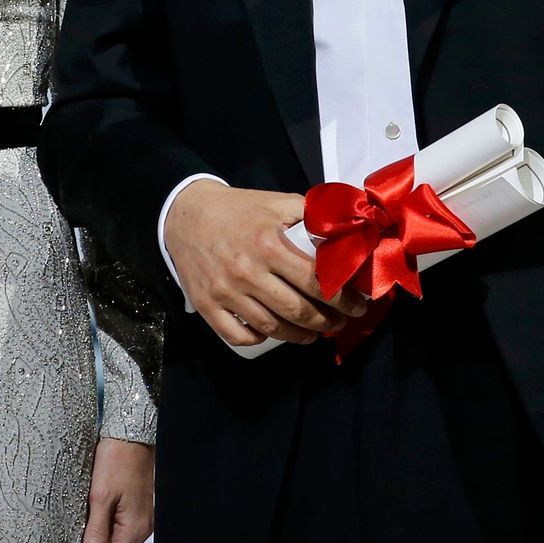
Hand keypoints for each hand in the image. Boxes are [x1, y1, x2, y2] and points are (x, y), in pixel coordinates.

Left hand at [80, 437, 153, 542]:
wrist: (131, 434)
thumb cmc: (118, 458)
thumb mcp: (100, 495)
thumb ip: (96, 530)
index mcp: (132, 528)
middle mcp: (141, 527)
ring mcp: (141, 518)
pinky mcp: (137, 509)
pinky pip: (122, 532)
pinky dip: (109, 539)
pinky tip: (94, 537)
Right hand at [164, 180, 367, 346]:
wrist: (185, 214)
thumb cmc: (238, 209)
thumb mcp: (276, 202)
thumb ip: (311, 215)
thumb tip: (346, 231)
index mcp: (268, 244)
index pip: (315, 281)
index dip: (342, 299)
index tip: (357, 307)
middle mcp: (247, 271)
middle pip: (297, 310)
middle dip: (327, 322)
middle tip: (340, 323)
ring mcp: (225, 292)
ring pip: (271, 328)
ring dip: (299, 336)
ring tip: (314, 334)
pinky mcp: (206, 305)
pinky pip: (237, 336)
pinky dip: (258, 340)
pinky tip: (273, 334)